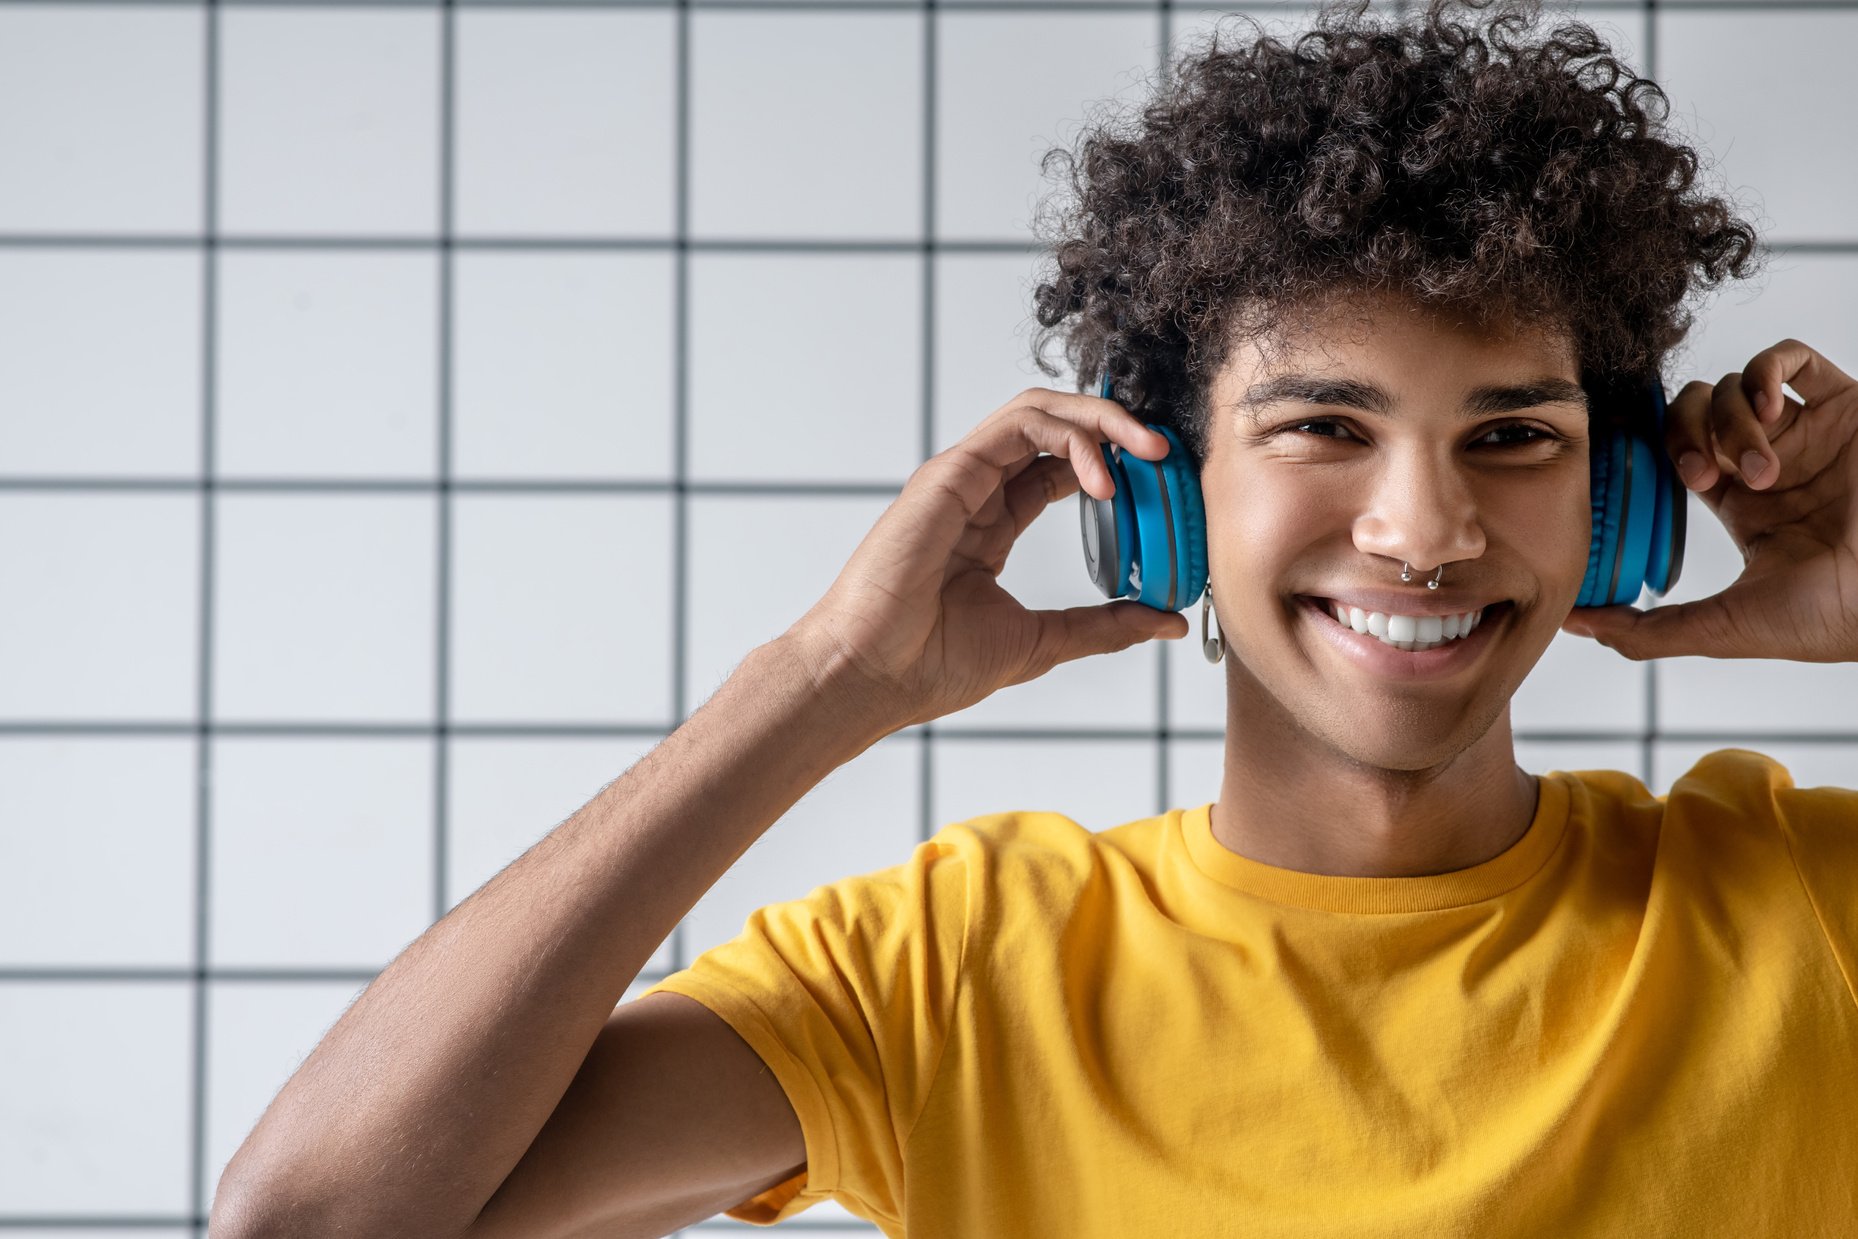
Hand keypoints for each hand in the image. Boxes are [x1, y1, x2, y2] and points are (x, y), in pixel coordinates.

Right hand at [784, 389, 1190, 729]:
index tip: (1165, 483)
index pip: (1061, 468)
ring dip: (1101, 419)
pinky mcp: (950, 472)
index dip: (1115, 464)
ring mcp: (961, 477)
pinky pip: (1019, 423)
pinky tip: (1102, 477)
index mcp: (991, 526)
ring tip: (1148, 450)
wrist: (872, 675)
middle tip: (1168, 452)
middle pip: (1055, 429)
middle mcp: (976, 492)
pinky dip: (1070, 435)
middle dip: (1117, 428)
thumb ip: (1104, 626)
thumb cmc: (931, 664)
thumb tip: (1167, 621)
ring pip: (1039, 411)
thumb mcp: (1043, 642)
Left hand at [1561, 339, 1857, 661]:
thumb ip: (1647, 631)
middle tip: (1702, 472)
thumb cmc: (1825, 618)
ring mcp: (1806, 433)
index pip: (1675, 452)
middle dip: (1685, 432)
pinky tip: (1768, 410)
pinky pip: (1790, 358)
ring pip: (1733, 386)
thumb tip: (1575, 623)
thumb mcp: (1721, 628)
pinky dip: (1764, 372)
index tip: (1672, 484)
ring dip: (1732, 422)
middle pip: (1695, 410)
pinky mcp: (1844, 407)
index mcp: (1740, 504)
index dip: (1660, 456)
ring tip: (1764, 470)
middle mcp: (1770, 462)